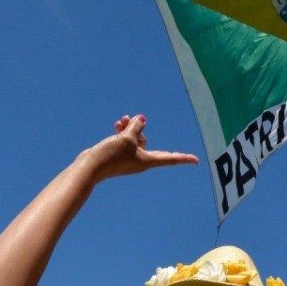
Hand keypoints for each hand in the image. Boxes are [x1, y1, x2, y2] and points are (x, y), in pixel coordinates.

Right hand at [81, 114, 197, 181]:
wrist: (90, 167)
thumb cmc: (111, 155)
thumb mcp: (127, 138)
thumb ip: (136, 128)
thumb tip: (142, 119)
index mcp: (147, 161)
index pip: (171, 159)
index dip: (184, 158)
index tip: (197, 161)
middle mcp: (140, 161)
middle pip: (148, 144)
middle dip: (142, 131)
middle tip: (137, 119)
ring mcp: (128, 159)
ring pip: (135, 140)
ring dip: (131, 128)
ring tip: (125, 118)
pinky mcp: (118, 155)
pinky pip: (125, 141)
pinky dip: (124, 132)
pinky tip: (118, 123)